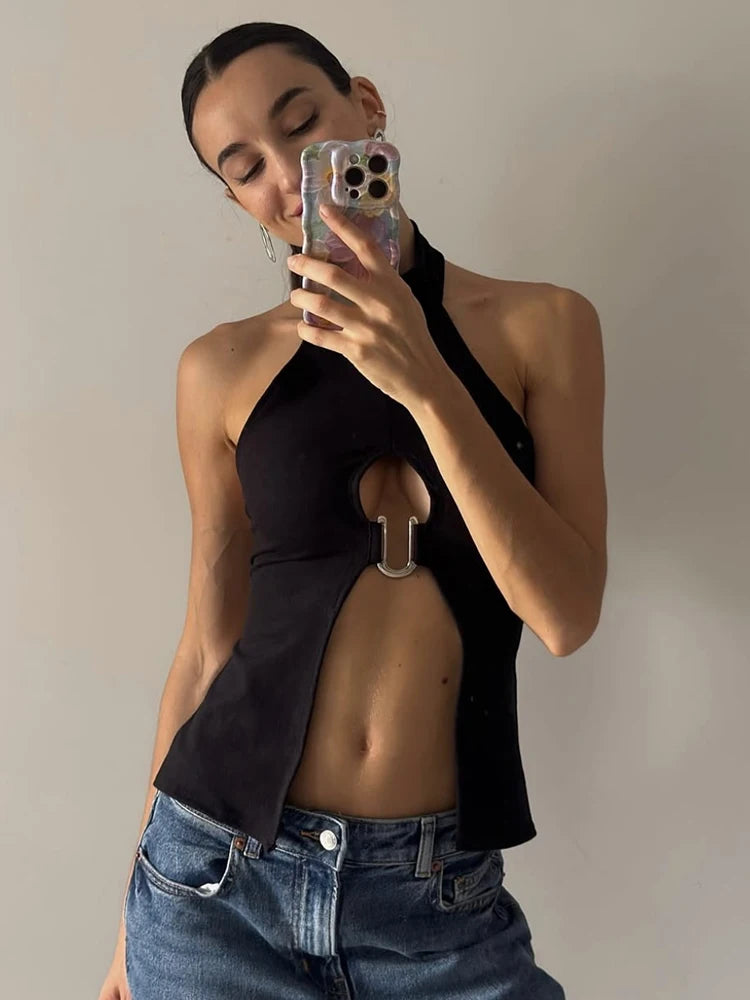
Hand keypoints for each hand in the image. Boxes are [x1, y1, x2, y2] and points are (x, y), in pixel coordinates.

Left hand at [286, 205, 449, 408]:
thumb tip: (359, 265)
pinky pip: (321, 336)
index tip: (325, 210)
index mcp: (393, 286)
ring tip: (296, 297)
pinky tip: (304, 327)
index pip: (366, 247)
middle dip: (306, 265)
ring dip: (301, 298)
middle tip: (294, 263)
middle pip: (333, 274)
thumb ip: (384, 284)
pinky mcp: (357, 351)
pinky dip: (307, 330)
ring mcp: (367, 327)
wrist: (424, 377)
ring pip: (321, 304)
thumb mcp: (406, 302)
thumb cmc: (414, 338)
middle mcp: (379, 303)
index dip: (344, 225)